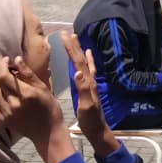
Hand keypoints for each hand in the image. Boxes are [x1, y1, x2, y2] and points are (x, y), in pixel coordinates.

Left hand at [0, 53, 71, 161]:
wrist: (48, 132)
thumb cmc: (49, 107)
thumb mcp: (43, 88)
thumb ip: (29, 74)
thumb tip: (16, 59)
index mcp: (26, 94)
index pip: (5, 76)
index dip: (1, 64)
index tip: (5, 57)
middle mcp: (14, 104)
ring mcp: (6, 113)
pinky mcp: (2, 120)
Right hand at [61, 34, 119, 156]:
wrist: (98, 130)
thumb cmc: (90, 120)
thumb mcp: (85, 106)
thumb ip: (82, 88)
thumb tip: (77, 72)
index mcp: (87, 82)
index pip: (77, 61)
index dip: (70, 48)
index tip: (63, 36)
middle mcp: (90, 80)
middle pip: (81, 58)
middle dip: (73, 45)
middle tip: (66, 33)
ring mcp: (91, 83)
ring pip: (84, 62)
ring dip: (79, 49)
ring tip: (75, 38)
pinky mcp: (90, 87)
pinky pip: (88, 69)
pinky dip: (87, 60)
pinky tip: (87, 55)